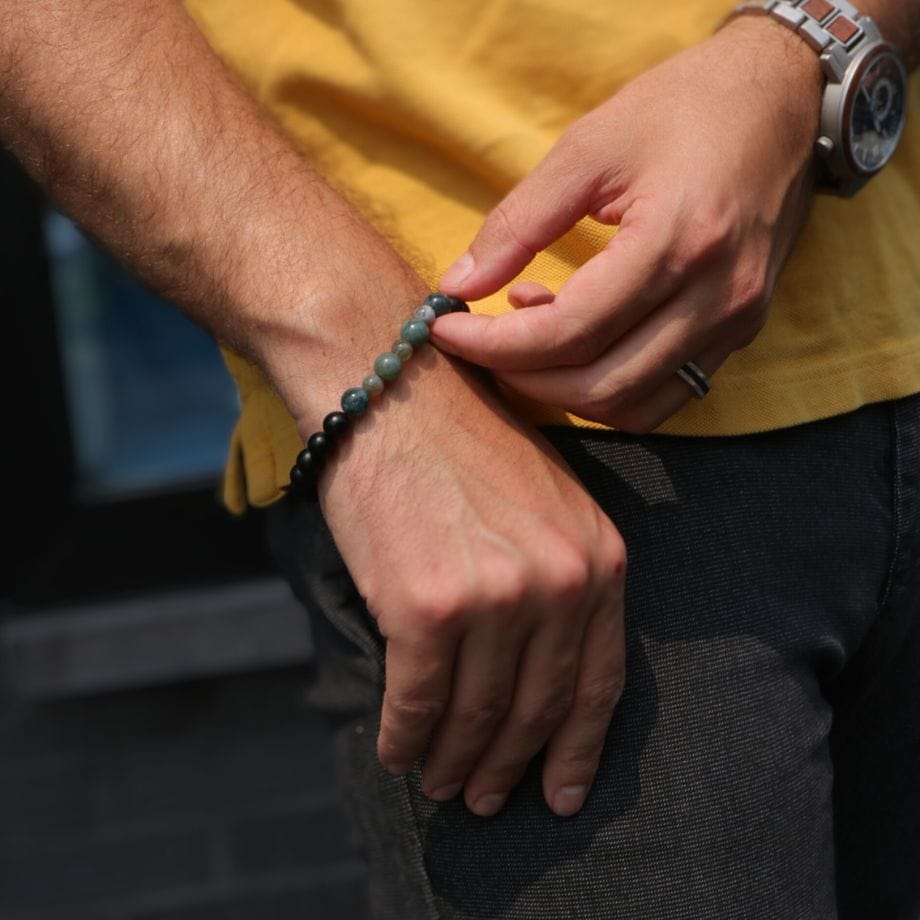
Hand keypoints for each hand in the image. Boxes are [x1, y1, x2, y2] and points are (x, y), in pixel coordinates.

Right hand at [317, 354, 626, 817]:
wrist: (391, 384)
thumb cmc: (457, 441)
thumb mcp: (542, 503)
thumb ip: (555, 581)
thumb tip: (530, 675)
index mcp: (599, 556)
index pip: (600, 680)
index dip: (578, 749)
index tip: (562, 794)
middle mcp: (560, 581)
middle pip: (538, 708)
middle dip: (510, 768)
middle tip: (487, 801)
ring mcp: (498, 596)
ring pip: (478, 716)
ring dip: (457, 764)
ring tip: (443, 785)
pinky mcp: (429, 606)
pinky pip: (419, 701)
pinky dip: (406, 737)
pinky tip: (396, 752)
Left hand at [432, 17, 822, 431]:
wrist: (780, 99)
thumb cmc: (682, 108)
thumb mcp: (587, 148)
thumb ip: (517, 223)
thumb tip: (458, 286)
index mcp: (678, 242)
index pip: (570, 332)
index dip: (496, 345)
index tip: (446, 330)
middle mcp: (716, 297)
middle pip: (599, 385)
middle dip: (522, 376)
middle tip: (480, 341)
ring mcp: (735, 322)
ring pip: (632, 407)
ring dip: (565, 390)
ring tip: (530, 332)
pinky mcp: (739, 332)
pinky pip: (662, 396)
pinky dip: (607, 388)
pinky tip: (580, 339)